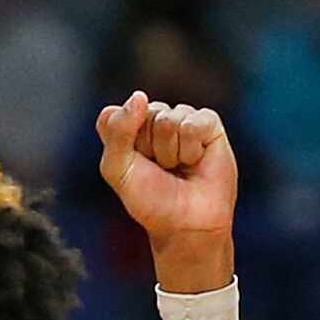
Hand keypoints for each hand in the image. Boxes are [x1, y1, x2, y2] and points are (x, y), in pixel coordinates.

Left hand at [97, 90, 236, 247]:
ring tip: (177, 167)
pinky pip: (192, 124)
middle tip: (159, 170)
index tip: (131, 168)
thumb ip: (117, 132)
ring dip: (171, 153)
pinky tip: (196, 160)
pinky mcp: (207, 122)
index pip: (112, 117)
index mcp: (126, 129)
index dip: (120, 145)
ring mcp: (181, 118)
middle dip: (148, 149)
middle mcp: (153, 119)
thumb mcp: (118, 171)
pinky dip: (191, 148)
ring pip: (168, 120)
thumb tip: (140, 96)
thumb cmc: (151, 200)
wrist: (186, 223)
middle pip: (143, 116)